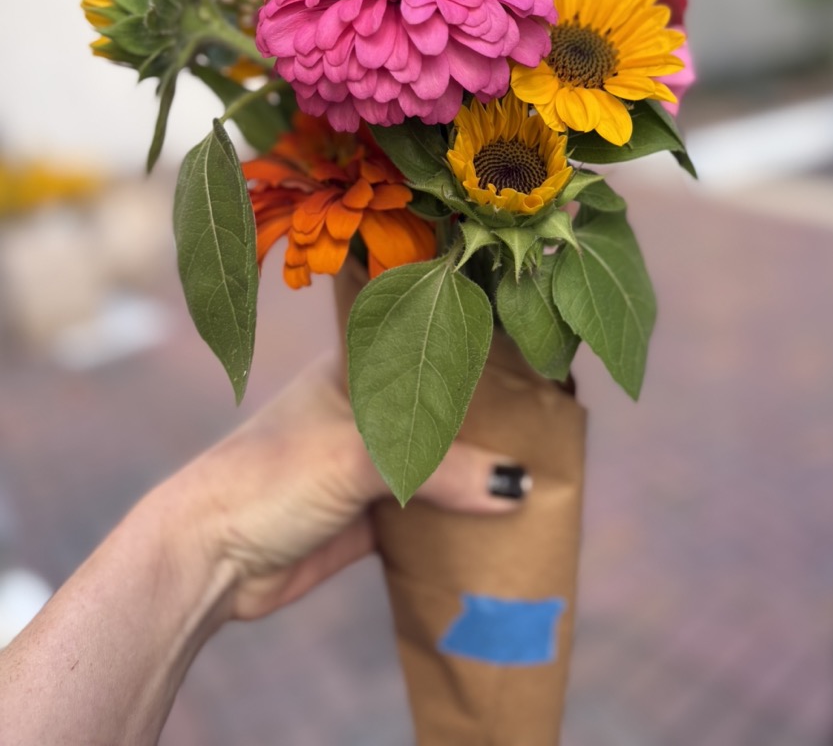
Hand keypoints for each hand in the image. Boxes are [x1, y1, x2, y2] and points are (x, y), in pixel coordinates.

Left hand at [148, 354, 524, 624]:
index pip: (424, 343)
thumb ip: (439, 468)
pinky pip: (425, 513)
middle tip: (555, 419)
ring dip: (474, 470)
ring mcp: (364, 465)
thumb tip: (518, 486)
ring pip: (435, 461)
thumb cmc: (268, 478)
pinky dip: (456, 519)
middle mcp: (362, 410)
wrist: (206, 559)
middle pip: (437, 406)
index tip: (531, 355)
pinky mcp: (365, 518)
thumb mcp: (357, 458)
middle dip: (487, 417)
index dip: (471, 347)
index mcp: (353, 369)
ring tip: (541, 469)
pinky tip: (500, 523)